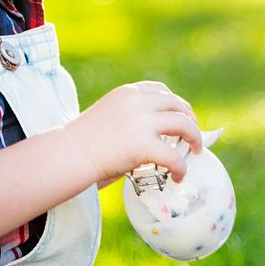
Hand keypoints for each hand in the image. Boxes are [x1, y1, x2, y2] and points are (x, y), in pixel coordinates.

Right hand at [63, 81, 200, 185]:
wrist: (68, 154)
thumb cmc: (80, 143)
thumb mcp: (106, 118)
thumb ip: (127, 120)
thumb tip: (148, 138)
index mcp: (126, 93)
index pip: (159, 89)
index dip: (174, 103)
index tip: (180, 115)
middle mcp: (137, 101)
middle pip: (176, 104)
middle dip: (189, 119)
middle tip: (192, 136)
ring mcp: (142, 122)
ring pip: (183, 124)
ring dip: (194, 137)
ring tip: (195, 152)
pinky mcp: (144, 145)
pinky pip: (174, 156)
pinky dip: (181, 167)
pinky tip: (177, 176)